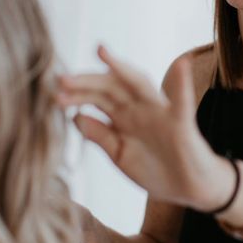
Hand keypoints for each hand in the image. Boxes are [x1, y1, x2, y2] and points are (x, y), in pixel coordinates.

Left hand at [58, 46, 223, 208]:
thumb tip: (75, 117)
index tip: (53, 92)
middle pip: (111, 87)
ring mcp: (160, 113)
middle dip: (87, 82)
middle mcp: (140, 108)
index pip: (97, 98)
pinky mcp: (182, 124)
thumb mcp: (120, 155)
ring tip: (102, 53)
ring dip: (121, 69)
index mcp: (124, 116)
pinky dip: (183, 84)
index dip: (76, 93)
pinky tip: (182, 64)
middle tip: (61, 79)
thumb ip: (100, 136)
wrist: (189, 190)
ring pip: (140, 85)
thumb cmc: (156, 169)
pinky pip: (183, 102)